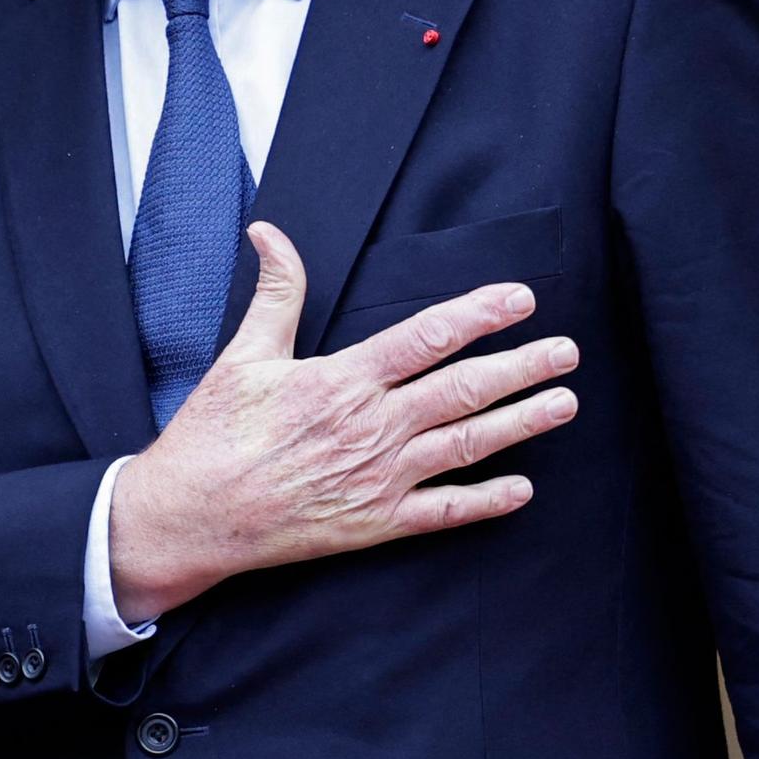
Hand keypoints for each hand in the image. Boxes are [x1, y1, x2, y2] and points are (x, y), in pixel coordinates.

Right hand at [106, 221, 578, 619]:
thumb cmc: (213, 435)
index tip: (520, 299)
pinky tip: (522, 489)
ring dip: (520, 423)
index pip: (426, 338)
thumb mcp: (242, 355)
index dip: (479, 315)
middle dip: (522, 367)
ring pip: (466, 445)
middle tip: (567, 351)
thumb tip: (270, 233)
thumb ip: (275, 294)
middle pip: (463, 390)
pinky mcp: (375, 525)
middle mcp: (371, 429)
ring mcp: (378, 480)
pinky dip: (486, 501)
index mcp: (342, 381)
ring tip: (563, 403)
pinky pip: (444, 513)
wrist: (192, 516)